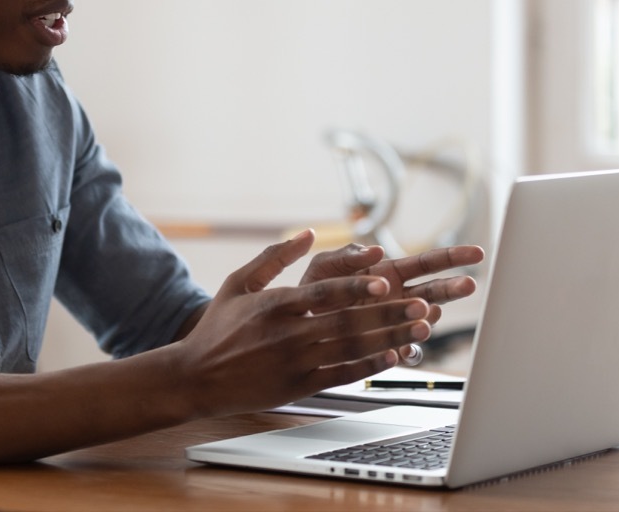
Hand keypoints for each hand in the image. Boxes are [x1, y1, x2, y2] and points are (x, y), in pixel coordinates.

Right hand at [169, 230, 435, 417]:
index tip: (386, 279)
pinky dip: (370, 365)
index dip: (357, 286)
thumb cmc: (217, 328)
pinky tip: (394, 356)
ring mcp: (296, 362)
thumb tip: (308, 233)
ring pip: (352, 348)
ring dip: (390, 337)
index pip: (324, 292)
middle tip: (423, 303)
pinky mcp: (300, 386)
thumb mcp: (238, 282)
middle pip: (348, 321)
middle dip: (389, 313)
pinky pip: (342, 374)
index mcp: (275, 305)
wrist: (195, 377)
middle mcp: (288, 334)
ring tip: (421, 328)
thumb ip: (274, 256)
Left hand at [298, 236, 484, 361]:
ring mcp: (394, 324)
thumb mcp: (326, 266)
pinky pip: (404, 351)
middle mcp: (398, 298)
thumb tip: (377, 249)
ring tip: (425, 317)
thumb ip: (348, 256)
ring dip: (427, 320)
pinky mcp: (385, 348)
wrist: (296, 325)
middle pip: (435, 291)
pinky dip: (407, 351)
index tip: (477, 253)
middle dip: (453, 287)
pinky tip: (405, 350)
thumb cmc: (313, 290)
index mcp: (389, 273)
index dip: (453, 256)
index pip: (428, 263)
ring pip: (422, 322)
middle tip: (469, 284)